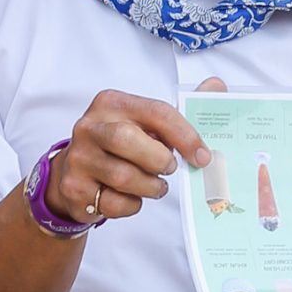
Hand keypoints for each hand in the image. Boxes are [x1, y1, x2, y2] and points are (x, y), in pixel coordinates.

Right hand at [48, 79, 221, 224]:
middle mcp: (90, 126)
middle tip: (169, 168)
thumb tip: (217, 86)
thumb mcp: (143, 122)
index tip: (202, 156)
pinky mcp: (74, 187)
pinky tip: (131, 196)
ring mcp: (79, 157)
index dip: (185, 134)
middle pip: (128, 140)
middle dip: (159, 160)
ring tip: (155, 185)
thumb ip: (179, 109)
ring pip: (124, 177)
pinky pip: (114, 202)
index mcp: (111, 103)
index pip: (155, 111)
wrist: (74, 172)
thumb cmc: (119, 145)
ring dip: (150, 187)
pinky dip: (132, 205)